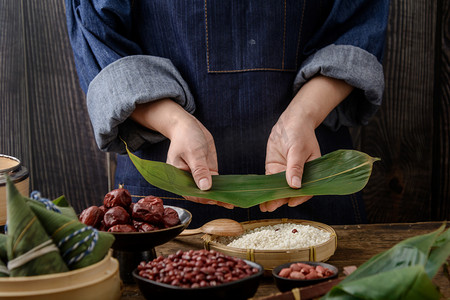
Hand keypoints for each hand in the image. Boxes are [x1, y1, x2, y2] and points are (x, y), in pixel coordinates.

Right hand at [131, 99, 232, 208]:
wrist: (188, 126)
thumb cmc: (186, 137)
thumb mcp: (193, 152)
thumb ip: (199, 170)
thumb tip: (205, 187)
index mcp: (178, 178)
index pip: (190, 192)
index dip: (202, 197)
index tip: (214, 199)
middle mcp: (187, 180)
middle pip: (200, 195)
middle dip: (213, 199)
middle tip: (227, 202)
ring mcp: (198, 177)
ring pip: (209, 191)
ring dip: (219, 196)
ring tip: (232, 202)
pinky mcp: (207, 173)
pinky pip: (215, 184)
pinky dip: (222, 189)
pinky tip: (231, 195)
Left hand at [260, 75, 353, 211]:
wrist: (291, 121)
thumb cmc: (300, 133)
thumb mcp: (298, 150)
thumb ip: (295, 167)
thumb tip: (294, 185)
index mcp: (311, 171)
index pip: (307, 188)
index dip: (299, 197)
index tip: (290, 202)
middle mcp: (298, 174)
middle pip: (290, 191)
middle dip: (281, 200)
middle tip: (271, 207)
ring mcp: (285, 172)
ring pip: (279, 188)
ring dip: (272, 198)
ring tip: (264, 207)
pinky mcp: (275, 168)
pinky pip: (271, 181)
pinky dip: (266, 189)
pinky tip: (261, 197)